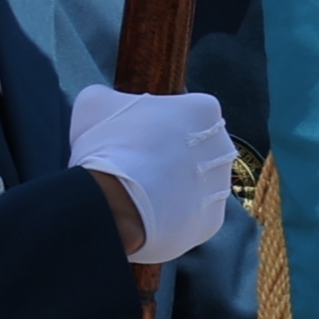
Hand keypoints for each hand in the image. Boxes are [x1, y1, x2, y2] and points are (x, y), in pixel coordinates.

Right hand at [70, 85, 235, 262]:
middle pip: (192, 149)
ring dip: (171, 187)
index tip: (132, 136)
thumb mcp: (95, 103)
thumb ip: (110, 97)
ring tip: (137, 193)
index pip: (182, 112)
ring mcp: (221, 186)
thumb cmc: (107, 145)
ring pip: (195, 183)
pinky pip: (191, 215)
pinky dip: (171, 217)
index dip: (152, 124)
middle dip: (166, 156)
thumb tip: (109, 101)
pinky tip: (146, 215)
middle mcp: (223, 146)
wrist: (115, 201)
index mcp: (204, 109)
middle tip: (132, 165)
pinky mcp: (212, 221)